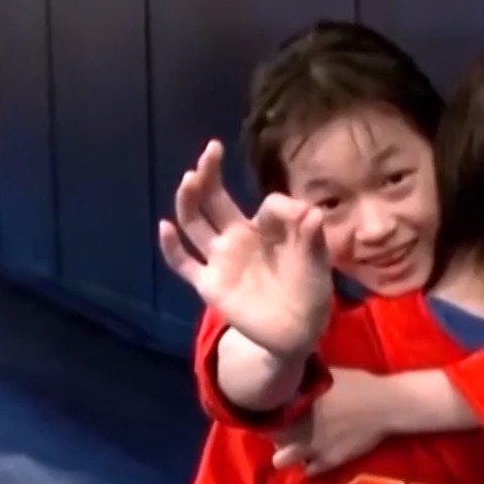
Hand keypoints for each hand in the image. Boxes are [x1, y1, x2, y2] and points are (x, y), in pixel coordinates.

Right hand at [158, 141, 331, 359]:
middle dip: (210, 173)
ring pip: (195, 223)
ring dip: (189, 199)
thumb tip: (311, 211)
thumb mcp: (317, 262)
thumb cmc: (309, 290)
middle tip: (211, 150)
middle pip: (214, 199)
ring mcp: (220, 259)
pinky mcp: (209, 284)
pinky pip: (184, 263)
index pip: (265, 205)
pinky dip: (171, 246)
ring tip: (190, 178)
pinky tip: (165, 227)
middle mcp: (237, 237)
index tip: (303, 217)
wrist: (298, 332)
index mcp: (265, 228)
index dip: (279, 207)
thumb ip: (313, 237)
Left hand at [272, 370, 392, 475]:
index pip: (266, 417)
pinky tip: (316, 455)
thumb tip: (289, 374)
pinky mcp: (329, 462)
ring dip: (287, 453)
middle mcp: (298, 429)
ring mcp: (312, 448)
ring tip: (297, 445)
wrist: (385, 405)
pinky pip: (308, 470)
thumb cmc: (357, 384)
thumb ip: (304, 379)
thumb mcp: (326, 374)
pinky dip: (309, 465)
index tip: (271, 413)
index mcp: (296, 406)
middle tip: (286, 428)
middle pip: (271, 439)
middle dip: (275, 434)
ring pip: (282, 460)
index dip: (267, 416)